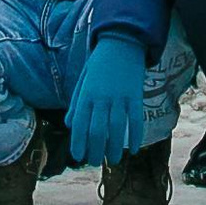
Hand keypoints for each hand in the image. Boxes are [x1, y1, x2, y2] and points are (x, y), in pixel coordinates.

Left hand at [64, 31, 148, 167]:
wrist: (122, 42)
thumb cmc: (99, 63)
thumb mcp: (83, 80)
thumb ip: (76, 103)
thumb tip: (69, 125)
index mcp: (87, 94)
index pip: (80, 125)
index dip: (78, 143)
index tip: (78, 156)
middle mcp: (102, 98)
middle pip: (98, 131)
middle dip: (96, 151)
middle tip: (95, 162)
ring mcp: (120, 97)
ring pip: (117, 129)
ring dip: (114, 148)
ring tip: (112, 160)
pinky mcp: (136, 96)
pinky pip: (136, 120)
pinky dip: (135, 137)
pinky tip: (133, 149)